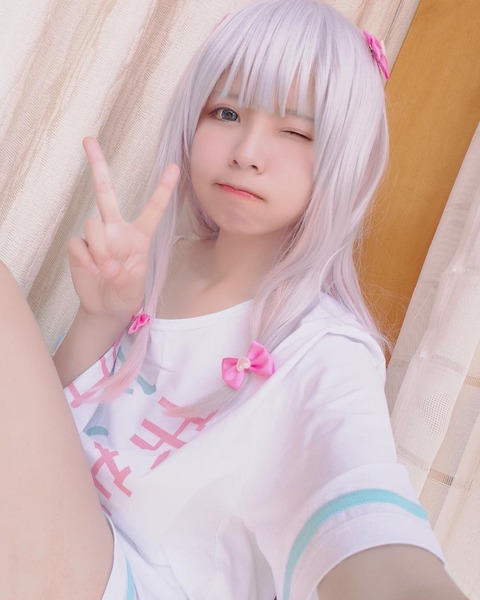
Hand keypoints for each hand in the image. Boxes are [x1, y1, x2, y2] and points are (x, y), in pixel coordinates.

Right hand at [68, 137, 178, 322]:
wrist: (106, 308)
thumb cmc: (126, 294)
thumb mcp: (134, 288)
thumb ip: (124, 276)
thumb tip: (106, 266)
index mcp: (139, 235)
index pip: (153, 208)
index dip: (163, 189)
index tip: (174, 166)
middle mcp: (116, 229)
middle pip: (105, 192)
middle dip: (97, 165)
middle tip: (89, 140)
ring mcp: (96, 236)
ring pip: (93, 224)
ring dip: (101, 249)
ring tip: (106, 270)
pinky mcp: (79, 246)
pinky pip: (78, 244)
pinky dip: (86, 259)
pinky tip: (91, 270)